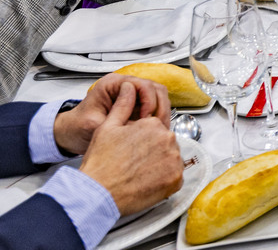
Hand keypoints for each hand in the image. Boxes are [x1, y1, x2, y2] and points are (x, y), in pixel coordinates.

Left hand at [54, 74, 170, 155]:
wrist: (69, 134)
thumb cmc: (77, 128)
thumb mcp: (95, 126)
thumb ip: (117, 122)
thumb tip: (141, 125)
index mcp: (112, 84)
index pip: (143, 85)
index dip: (149, 102)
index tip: (145, 119)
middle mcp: (124, 86)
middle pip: (155, 89)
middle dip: (159, 108)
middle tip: (156, 125)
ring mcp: (132, 96)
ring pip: (159, 97)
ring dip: (160, 113)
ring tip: (156, 129)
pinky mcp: (136, 106)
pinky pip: (155, 107)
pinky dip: (157, 118)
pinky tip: (153, 130)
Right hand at [77, 82, 182, 215]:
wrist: (97, 194)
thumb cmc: (100, 164)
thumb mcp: (107, 128)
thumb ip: (122, 106)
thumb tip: (129, 87)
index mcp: (153, 124)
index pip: (156, 130)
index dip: (143, 141)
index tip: (134, 152)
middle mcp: (167, 138)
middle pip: (165, 144)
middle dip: (153, 152)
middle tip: (135, 165)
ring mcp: (173, 159)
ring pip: (171, 159)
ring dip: (160, 165)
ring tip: (139, 174)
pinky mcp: (176, 179)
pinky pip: (175, 177)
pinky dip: (165, 180)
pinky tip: (147, 183)